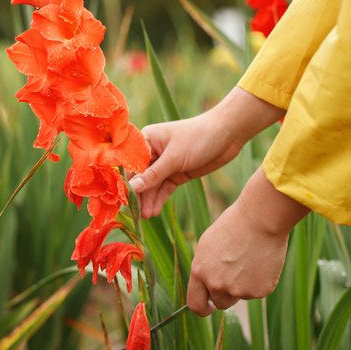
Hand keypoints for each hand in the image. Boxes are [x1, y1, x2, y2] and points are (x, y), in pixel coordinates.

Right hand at [129, 87, 284, 217]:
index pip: (130, 163)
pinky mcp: (176, 173)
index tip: (122, 199)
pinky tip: (154, 211)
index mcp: (146, 140)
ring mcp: (164, 164)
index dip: (125, 181)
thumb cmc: (198, 137)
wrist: (228, 135)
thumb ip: (153, 175)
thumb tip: (132, 188)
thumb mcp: (174, 157)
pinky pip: (164, 189)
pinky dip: (159, 199)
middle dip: (138, 194)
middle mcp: (152, 152)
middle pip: (140, 177)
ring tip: (146, 216)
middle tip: (134, 213)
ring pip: (152, 185)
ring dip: (148, 200)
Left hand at [186, 168, 310, 315]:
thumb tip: (206, 285)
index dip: (202, 308)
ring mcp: (239, 290)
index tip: (209, 305)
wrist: (259, 220)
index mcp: (199, 272)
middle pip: (220, 303)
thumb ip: (205, 269)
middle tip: (235, 273)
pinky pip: (257, 291)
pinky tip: (260, 261)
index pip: (195, 304)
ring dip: (243, 285)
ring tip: (248, 260)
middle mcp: (217, 285)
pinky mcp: (260, 291)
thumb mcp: (207, 246)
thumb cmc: (232, 227)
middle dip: (225, 294)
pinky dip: (259, 281)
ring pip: (240, 296)